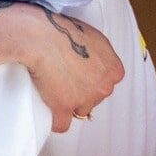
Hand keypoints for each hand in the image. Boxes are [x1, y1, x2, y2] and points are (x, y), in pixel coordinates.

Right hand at [0, 2, 124, 132]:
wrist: (41, 37)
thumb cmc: (63, 30)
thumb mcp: (94, 38)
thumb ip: (102, 56)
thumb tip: (96, 65)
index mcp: (114, 70)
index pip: (107, 84)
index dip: (92, 80)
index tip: (80, 74)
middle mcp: (103, 87)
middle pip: (95, 99)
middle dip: (82, 92)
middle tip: (65, 78)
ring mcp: (85, 99)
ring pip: (80, 111)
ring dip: (69, 104)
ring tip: (54, 89)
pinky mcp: (64, 108)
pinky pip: (62, 124)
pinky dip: (55, 119)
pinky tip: (49, 110)